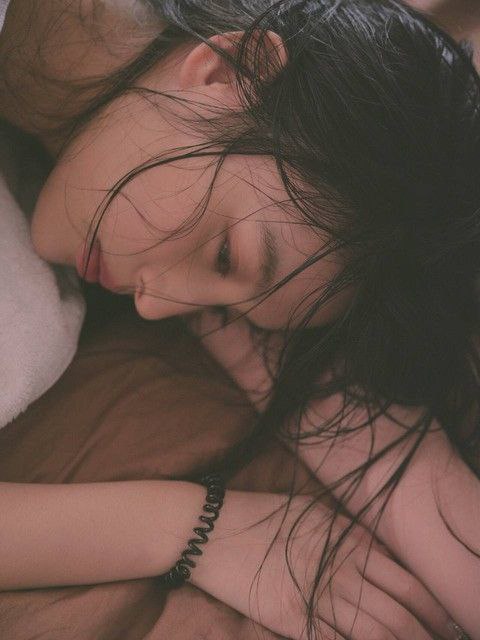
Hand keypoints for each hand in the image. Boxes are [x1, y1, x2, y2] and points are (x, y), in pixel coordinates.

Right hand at [192, 491, 451, 639]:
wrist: (211, 527)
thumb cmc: (262, 514)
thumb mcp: (315, 512)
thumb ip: (352, 536)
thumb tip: (384, 559)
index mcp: (349, 542)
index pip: (408, 584)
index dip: (433, 609)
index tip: (446, 623)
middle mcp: (340, 571)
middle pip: (399, 616)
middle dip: (424, 636)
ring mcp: (317, 598)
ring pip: (374, 635)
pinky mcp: (293, 621)